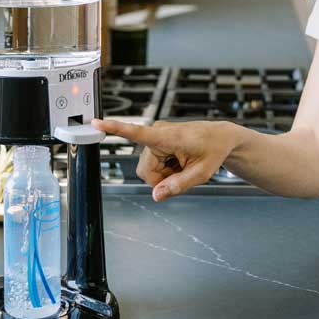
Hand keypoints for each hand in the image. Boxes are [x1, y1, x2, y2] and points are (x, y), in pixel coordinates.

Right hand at [92, 118, 238, 200]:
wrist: (221, 138)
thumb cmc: (214, 150)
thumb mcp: (202, 173)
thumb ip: (178, 185)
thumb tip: (156, 195)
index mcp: (167, 136)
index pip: (137, 132)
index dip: (116, 129)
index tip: (97, 122)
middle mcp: (158, 133)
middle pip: (145, 171)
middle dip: (161, 179)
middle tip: (182, 174)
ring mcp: (157, 137)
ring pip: (148, 170)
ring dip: (164, 174)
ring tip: (182, 165)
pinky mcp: (157, 141)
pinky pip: (153, 165)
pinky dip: (165, 170)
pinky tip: (179, 163)